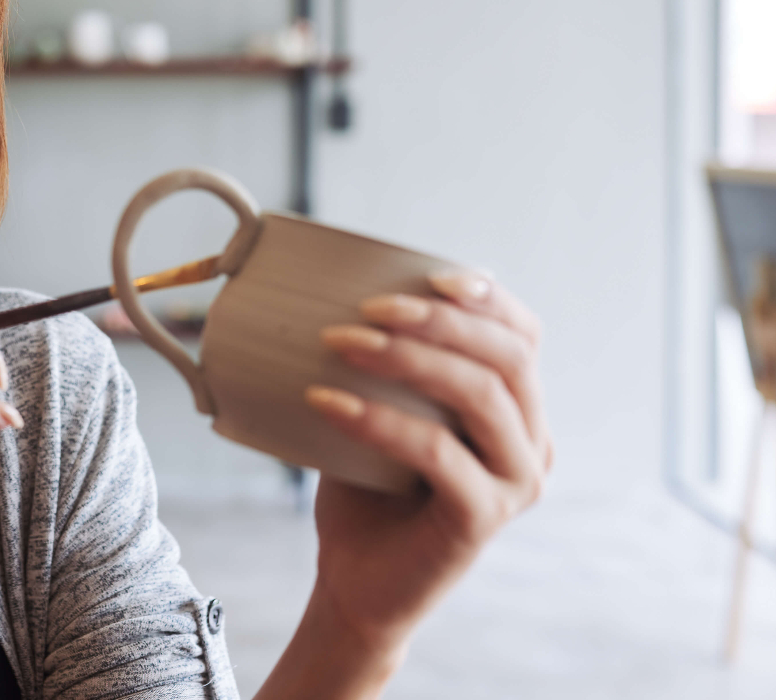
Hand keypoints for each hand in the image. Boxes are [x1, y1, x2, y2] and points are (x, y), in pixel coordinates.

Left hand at [305, 271, 550, 663]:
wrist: (356, 583)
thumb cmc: (366, 489)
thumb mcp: (381, 411)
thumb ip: (388, 363)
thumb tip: (341, 288)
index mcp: (518, 412)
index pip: (523, 336)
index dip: (487, 298)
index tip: (431, 275)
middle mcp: (533, 444)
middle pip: (508, 357)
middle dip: (438, 319)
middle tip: (366, 308)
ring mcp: (516, 483)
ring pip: (479, 395)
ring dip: (406, 357)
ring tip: (337, 342)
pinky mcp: (483, 518)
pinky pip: (437, 451)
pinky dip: (378, 418)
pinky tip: (323, 402)